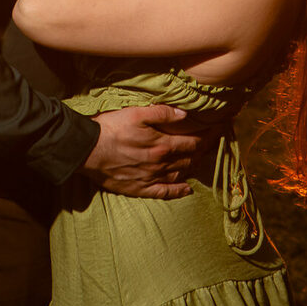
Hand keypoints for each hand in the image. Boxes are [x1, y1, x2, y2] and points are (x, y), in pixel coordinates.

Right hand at [80, 104, 209, 199]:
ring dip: (192, 167)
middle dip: (203, 151)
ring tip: (200, 160)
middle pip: (188, 158)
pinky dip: (178, 191)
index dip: (206, 136)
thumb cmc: (111, 128)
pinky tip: (187, 189)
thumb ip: (162, 113)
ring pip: (179, 174)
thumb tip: (184, 114)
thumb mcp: (136, 113)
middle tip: (213, 144)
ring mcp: (151, 178)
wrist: (88, 150)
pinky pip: (164, 192)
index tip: (218, 130)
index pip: (192, 142)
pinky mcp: (140, 189)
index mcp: (162, 144)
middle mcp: (160, 164)